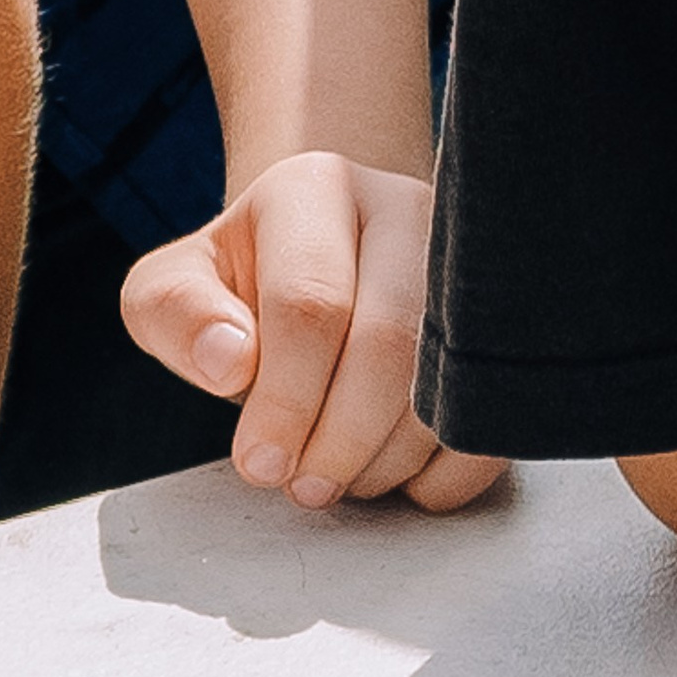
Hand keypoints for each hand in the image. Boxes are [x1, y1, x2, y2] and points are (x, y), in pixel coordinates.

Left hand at [120, 151, 506, 512]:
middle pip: (390, 344)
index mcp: (316, 189)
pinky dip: (446, 472)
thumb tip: (231, 360)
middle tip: (304, 487)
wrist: (325, 266)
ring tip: (339, 476)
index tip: (260, 463)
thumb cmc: (242, 286)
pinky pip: (494, 416)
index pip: (310, 304)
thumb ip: (177, 315)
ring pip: (446, 384)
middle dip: (340, 439)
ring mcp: (469, 263)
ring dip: (387, 459)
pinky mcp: (502, 325)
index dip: (285, 400)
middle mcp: (406, 211)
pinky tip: (397, 474)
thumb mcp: (174, 288)